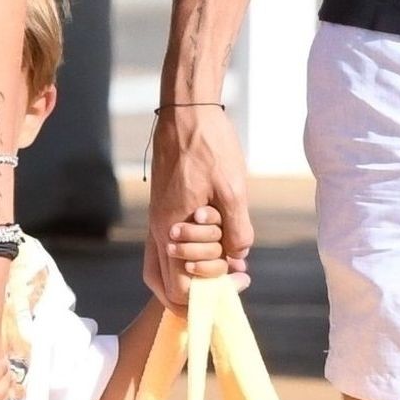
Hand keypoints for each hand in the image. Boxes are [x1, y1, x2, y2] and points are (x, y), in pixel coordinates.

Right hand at [144, 105, 253, 306]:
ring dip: (198, 266)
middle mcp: (159, 228)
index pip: (180, 289)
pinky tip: (221, 232)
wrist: (187, 109)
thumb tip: (239, 256)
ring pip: (168, 265)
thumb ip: (237, 229)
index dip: (212, 290)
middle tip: (237, 264)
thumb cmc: (208, 144)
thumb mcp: (232, 188)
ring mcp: (159, 217)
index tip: (240, 274)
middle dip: (205, 281)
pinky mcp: (164, 205)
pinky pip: (174, 243)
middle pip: (169, 284)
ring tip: (229, 252)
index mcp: (171, 229)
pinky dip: (195, 247)